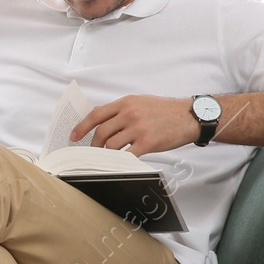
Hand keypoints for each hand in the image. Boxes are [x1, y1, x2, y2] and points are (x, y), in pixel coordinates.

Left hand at [70, 95, 198, 155]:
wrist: (190, 116)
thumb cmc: (165, 110)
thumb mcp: (140, 102)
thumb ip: (119, 109)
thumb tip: (96, 115)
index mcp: (126, 103)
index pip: (96, 115)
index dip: (81, 127)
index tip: (73, 136)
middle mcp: (130, 114)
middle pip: (101, 132)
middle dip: (94, 145)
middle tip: (93, 151)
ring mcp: (139, 128)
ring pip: (112, 145)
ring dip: (107, 153)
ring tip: (109, 156)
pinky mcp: (148, 142)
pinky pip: (127, 155)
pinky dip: (121, 160)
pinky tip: (122, 161)